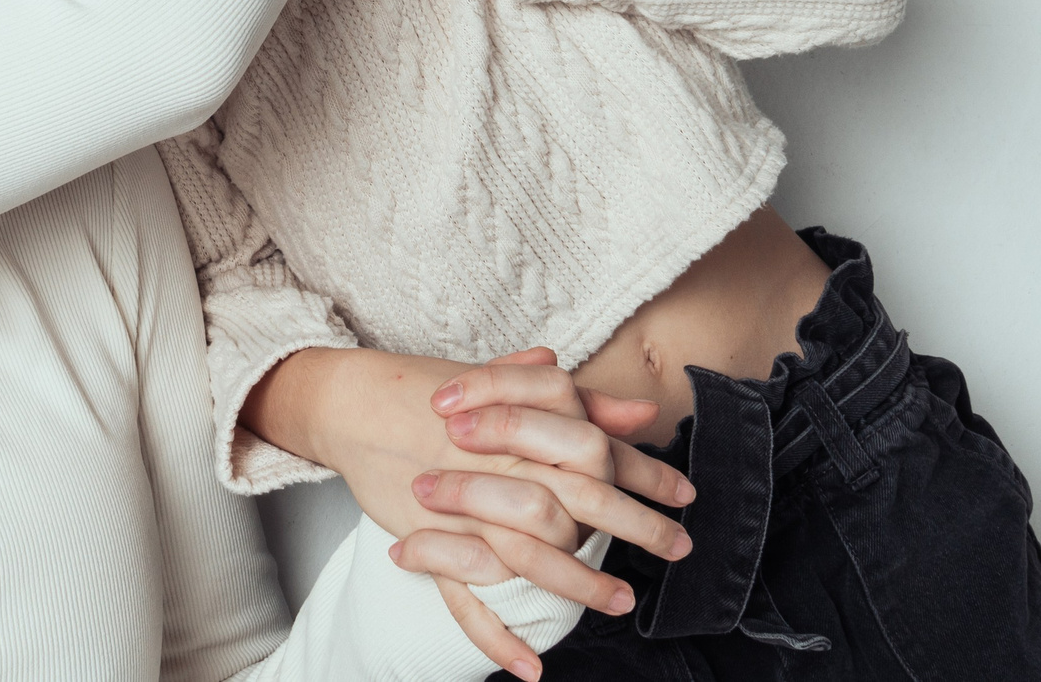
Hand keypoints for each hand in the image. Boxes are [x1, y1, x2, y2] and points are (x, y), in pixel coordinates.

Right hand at [244, 347, 692, 675]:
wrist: (356, 403)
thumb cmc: (430, 391)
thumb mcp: (504, 386)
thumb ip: (572, 402)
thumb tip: (635, 413)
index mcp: (519, 425)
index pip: (596, 448)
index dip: (643, 473)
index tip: (684, 494)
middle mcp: (498, 467)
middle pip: (580, 502)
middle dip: (636, 527)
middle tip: (679, 548)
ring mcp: (464, 509)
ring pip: (532, 556)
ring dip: (581, 583)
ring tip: (622, 601)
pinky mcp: (430, 540)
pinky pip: (466, 599)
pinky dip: (497, 638)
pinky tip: (530, 666)